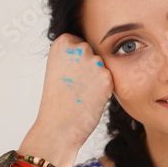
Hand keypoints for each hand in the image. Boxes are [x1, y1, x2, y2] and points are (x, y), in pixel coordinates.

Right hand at [34, 33, 113, 153]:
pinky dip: (104, 89)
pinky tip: (91, 97)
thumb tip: (92, 50)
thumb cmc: (57, 98)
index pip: (79, 43)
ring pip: (103, 67)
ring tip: (82, 92)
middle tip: (75, 85)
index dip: (76, 61)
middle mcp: (79, 47)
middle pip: (93, 53)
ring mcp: (94, 61)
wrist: (59, 123)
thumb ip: (72, 54)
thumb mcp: (58, 67)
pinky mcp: (107, 76)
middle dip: (88, 68)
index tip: (67, 74)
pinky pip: (110, 79)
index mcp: (62, 42)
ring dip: (97, 78)